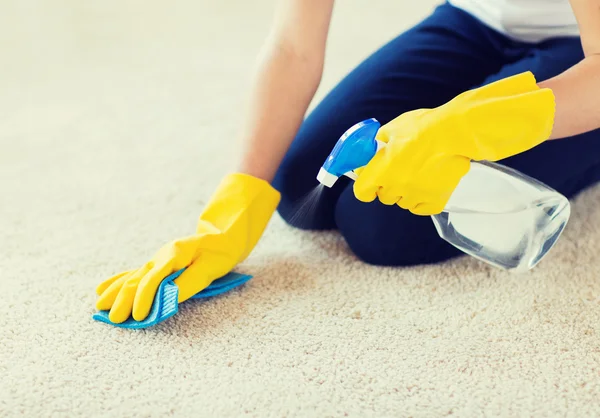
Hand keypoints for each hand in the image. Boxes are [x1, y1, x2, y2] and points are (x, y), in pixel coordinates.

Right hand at [95, 173, 280, 322]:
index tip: (139, 316)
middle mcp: (161, 256)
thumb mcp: (210, 268)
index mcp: (174, 254)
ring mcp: (157, 259)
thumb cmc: (219, 253)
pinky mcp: (158, 264)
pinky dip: (119, 282)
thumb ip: (189, 283)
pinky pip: (134, 273)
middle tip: (114, 319)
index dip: (144, 299)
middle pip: (138, 279)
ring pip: (132, 277)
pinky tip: (103, 288)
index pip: (153, 279)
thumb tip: (168, 299)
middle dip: (124, 300)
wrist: (223, 237)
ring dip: (116, 292)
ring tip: (99, 306)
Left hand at [353, 72, 555, 214]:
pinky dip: (422, 199)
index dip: (365, 186)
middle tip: (399, 170)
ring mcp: (415, 196)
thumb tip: (370, 150)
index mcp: (381, 171)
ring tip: (418, 173)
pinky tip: (427, 185)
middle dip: (387, 185)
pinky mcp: (435, 201)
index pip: (362, 192)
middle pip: (384, 197)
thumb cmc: (422, 127)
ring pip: (403, 202)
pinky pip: (421, 208)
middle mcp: (395, 188)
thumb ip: (377, 144)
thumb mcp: (392, 129)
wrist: (454, 133)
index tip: (370, 179)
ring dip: (406, 192)